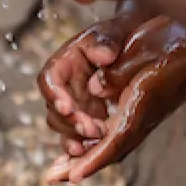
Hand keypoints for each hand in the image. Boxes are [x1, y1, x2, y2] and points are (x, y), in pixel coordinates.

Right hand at [37, 5, 155, 148]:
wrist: (136, 40)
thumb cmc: (121, 32)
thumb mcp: (114, 31)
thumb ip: (107, 41)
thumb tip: (104, 56)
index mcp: (65, 63)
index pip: (49, 81)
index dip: (54, 96)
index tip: (67, 107)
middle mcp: (65, 87)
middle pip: (56, 111)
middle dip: (71, 123)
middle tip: (92, 129)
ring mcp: (77, 104)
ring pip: (66, 128)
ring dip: (78, 137)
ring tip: (98, 139)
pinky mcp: (90, 117)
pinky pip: (81, 136)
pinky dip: (85, 146)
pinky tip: (93, 154)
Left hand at [41, 16, 185, 183]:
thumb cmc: (174, 41)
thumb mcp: (144, 49)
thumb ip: (118, 72)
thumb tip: (94, 88)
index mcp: (143, 105)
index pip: (116, 141)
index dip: (93, 160)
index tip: (74, 177)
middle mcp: (146, 116)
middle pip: (112, 150)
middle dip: (83, 165)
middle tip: (54, 177)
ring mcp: (148, 114)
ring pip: (115, 143)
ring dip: (88, 155)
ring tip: (64, 165)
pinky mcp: (148, 108)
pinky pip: (120, 132)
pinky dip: (100, 141)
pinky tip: (88, 138)